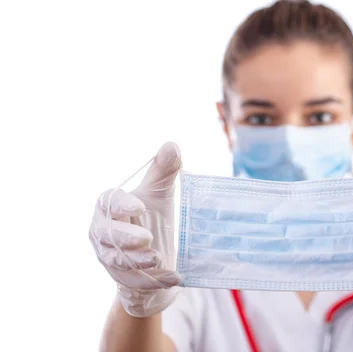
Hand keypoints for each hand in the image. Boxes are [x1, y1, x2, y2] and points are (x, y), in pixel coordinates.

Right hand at [89, 142, 181, 316]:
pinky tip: (175, 277)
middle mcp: (103, 232)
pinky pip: (135, 282)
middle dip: (125, 238)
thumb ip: (163, 172)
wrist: (152, 257)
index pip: (107, 202)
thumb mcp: (159, 195)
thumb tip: (172, 145)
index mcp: (109, 207)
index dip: (120, 204)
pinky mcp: (122, 279)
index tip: (139, 206)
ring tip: (158, 258)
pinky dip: (155, 280)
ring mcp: (110, 258)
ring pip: (118, 261)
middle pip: (107, 235)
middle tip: (146, 238)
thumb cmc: (149, 218)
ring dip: (138, 262)